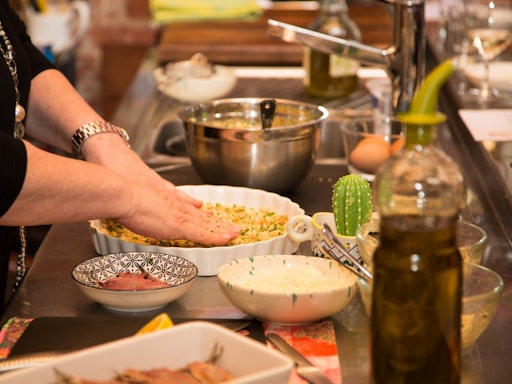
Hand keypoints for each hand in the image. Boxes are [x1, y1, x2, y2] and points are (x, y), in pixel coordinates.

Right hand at [117, 183, 240, 245]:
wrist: (126, 196)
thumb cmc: (130, 200)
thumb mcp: (149, 200)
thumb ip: (161, 205)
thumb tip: (165, 208)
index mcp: (173, 203)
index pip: (195, 212)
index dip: (207, 217)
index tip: (217, 219)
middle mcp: (181, 208)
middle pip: (206, 218)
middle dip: (221, 224)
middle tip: (234, 227)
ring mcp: (182, 217)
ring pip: (208, 225)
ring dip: (223, 230)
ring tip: (236, 233)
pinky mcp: (180, 225)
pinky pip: (202, 234)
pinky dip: (215, 237)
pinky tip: (225, 239)